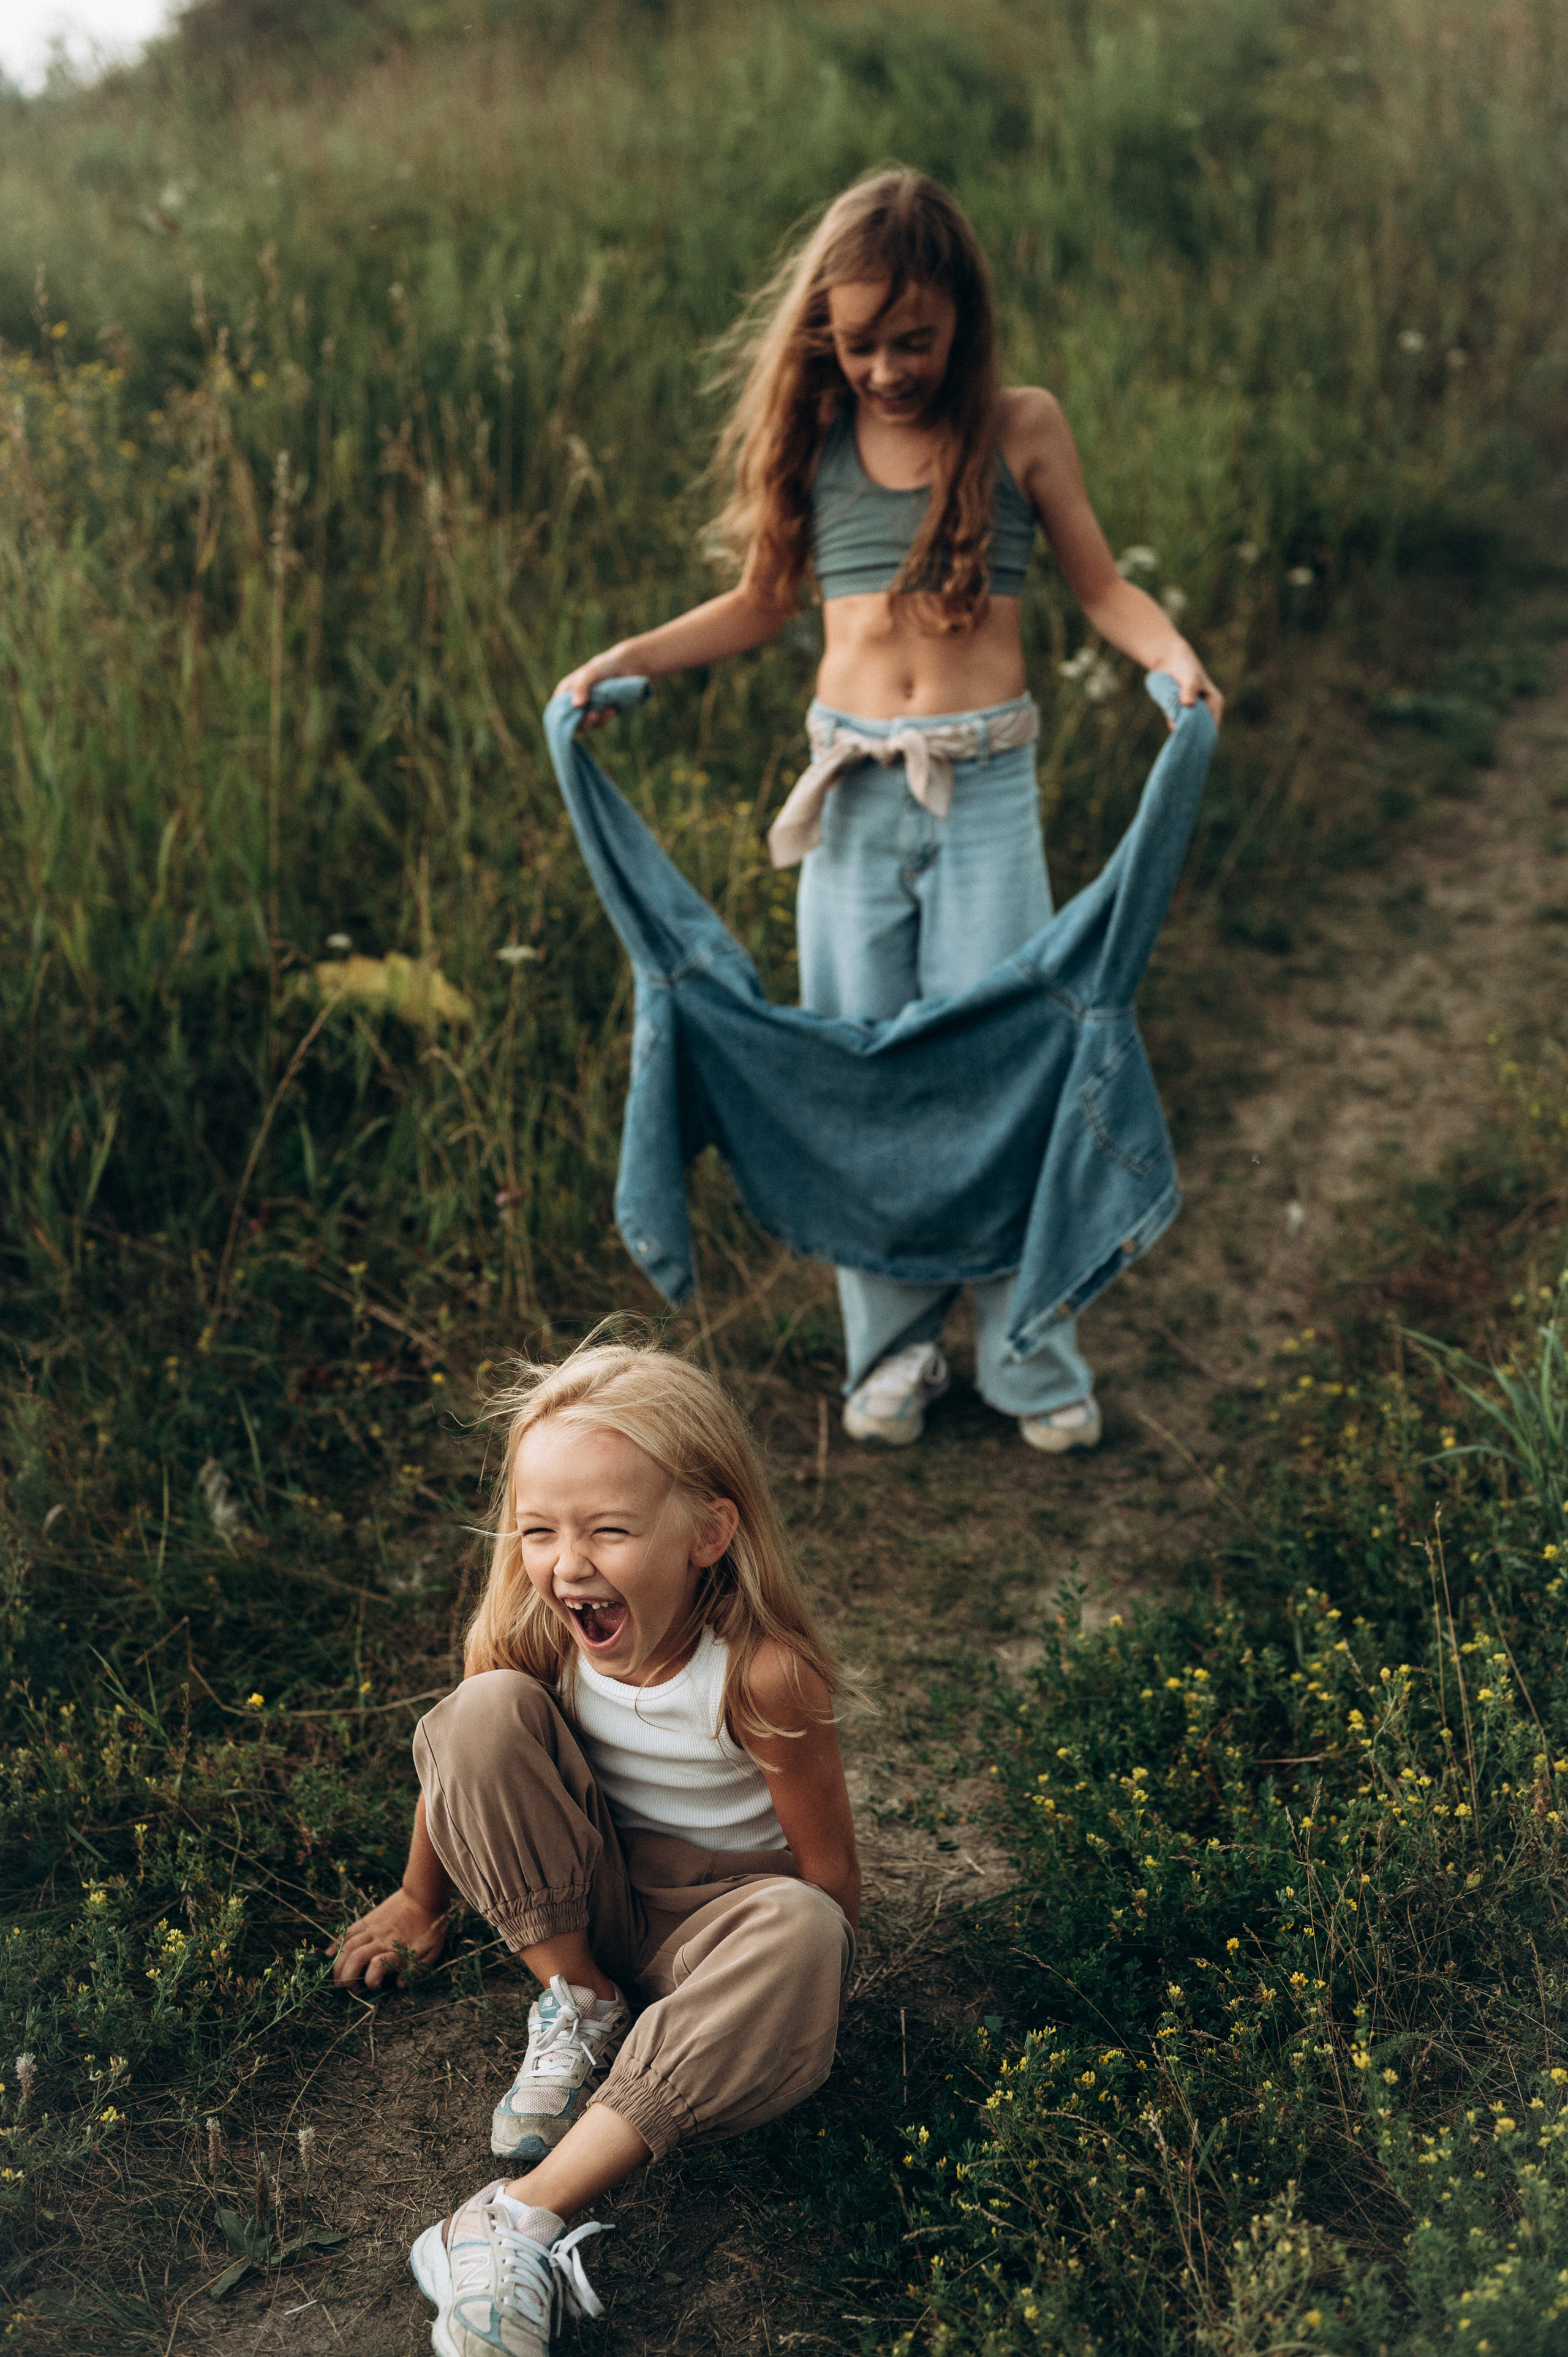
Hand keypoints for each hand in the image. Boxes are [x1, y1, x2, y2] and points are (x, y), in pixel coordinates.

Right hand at [328, 1887, 447, 1989]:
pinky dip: (336, 1943)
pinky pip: (347, 1931)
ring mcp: (372, 1929)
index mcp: (397, 1950)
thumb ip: (417, 1970)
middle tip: (346, 1988)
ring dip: (338, 1964)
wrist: (424, 1895)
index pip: (376, 1969)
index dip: (371, 1983)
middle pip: (355, 1959)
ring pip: (347, 1947)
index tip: (375, 1988)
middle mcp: (381, 1940)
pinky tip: (329, 1953)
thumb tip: (398, 1985)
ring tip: (336, 1977)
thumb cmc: (431, 1925)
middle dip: (346, 1977)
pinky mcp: (368, 1919)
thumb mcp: (432, 1950)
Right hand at [553, 647, 631, 731]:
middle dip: (582, 721)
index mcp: (565, 692)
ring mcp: (586, 710)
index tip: (575, 717)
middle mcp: (573, 703)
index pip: (556, 711)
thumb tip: (577, 706)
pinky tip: (612, 708)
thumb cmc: (602, 668)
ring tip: (607, 707)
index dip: (562, 718)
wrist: (624, 669)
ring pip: (585, 726)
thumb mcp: (589, 674)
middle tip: (594, 714)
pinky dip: (605, 718)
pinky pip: (598, 724)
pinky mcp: (598, 716)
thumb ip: (581, 687)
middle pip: (570, 722)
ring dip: (595, 720)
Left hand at [1163, 641, 1223, 728]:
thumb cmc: (1185, 667)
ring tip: (1175, 717)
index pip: (1212, 727)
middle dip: (1190, 733)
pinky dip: (1172, 721)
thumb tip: (1187, 704)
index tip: (1191, 737)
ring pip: (1186, 727)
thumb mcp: (1190, 677)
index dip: (1202, 735)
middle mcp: (1206, 711)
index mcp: (1215, 704)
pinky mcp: (1181, 712)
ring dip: (1179, 725)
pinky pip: (1176, 722)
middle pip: (1199, 730)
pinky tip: (1170, 716)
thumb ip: (1189, 689)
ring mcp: (1193, 712)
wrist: (1170, 661)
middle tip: (1180, 732)